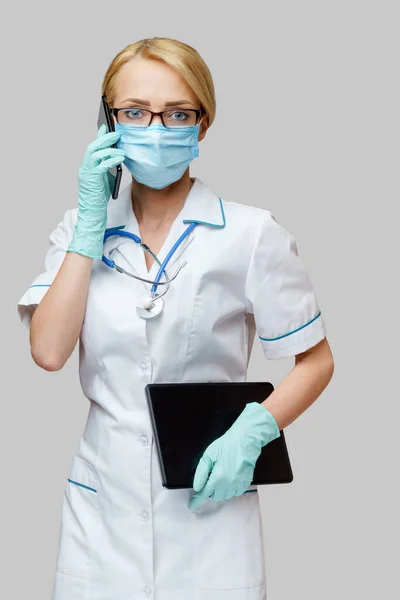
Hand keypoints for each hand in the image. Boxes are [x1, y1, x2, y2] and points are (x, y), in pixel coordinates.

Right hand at [68, 124, 124, 258]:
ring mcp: (87, 172)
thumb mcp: (104, 179)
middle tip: (116, 133)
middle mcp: (84, 167)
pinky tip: (120, 157)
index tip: (107, 126)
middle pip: (93, 147)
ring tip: (120, 146)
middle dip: (105, 138)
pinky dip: (111, 159)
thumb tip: (117, 156)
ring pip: (96, 153)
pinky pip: (102, 165)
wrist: (92, 212)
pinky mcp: (92, 178)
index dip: (99, 136)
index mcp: (87, 166)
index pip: (93, 147)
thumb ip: (108, 168)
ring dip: (109, 148)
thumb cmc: (99, 197)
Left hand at [188, 402, 280, 510]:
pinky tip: (230, 477)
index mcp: (218, 477)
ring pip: (225, 495)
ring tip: (222, 475)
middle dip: (211, 489)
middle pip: (215, 496)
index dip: (197, 500)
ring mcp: (238, 485)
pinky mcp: (246, 483)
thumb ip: (201, 473)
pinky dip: (230, 488)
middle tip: (211, 476)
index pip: (205, 494)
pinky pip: (235, 492)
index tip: (191, 505)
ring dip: (221, 490)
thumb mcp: (209, 455)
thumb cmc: (227, 445)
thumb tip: (197, 487)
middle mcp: (229, 484)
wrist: (245, 441)